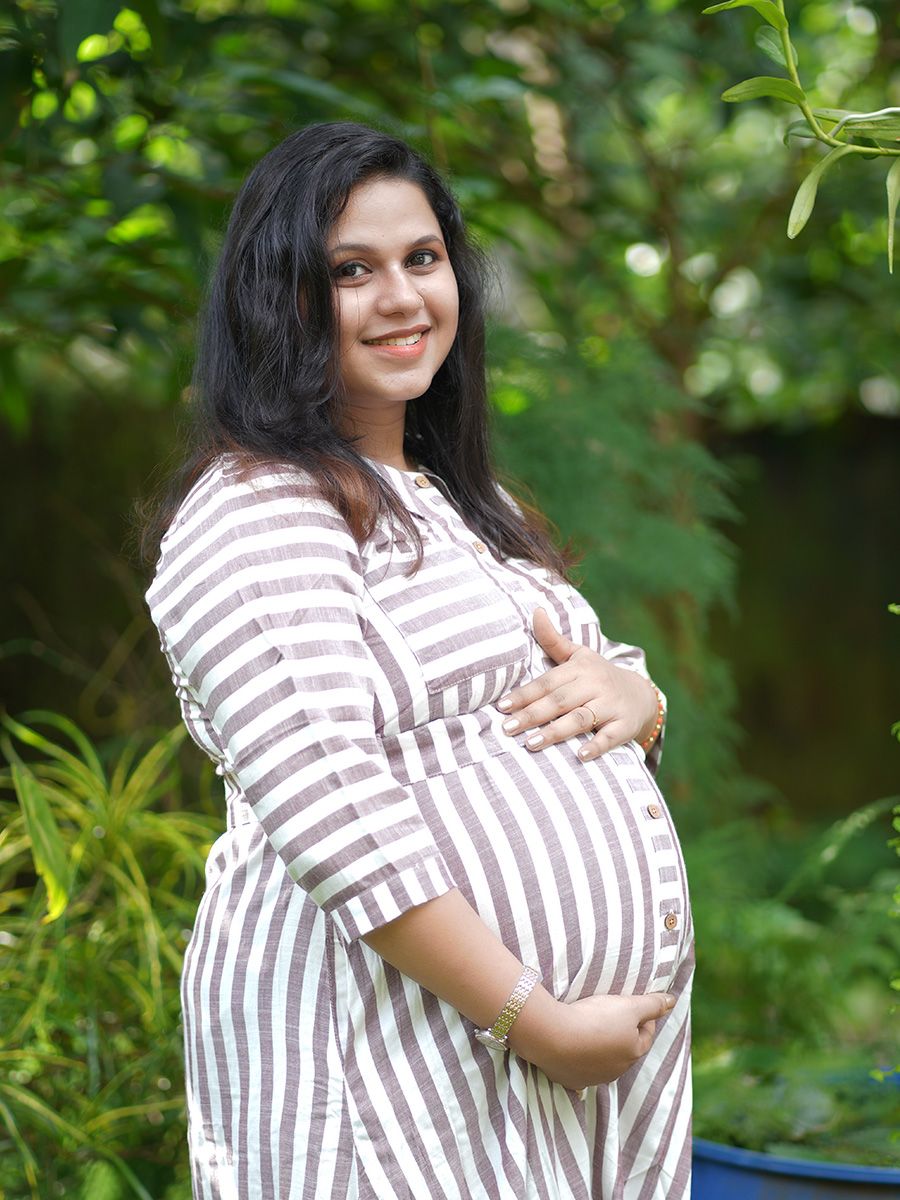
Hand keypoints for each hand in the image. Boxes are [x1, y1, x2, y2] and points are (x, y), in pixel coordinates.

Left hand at [497, 608, 657, 761]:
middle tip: (507, 728)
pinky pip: (610, 737)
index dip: (524, 694)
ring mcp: (611, 705)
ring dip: (555, 732)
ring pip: (580, 719)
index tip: (502, 706)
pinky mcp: (625, 725)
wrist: (640, 694)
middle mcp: (595, 684)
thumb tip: (535, 611)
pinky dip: (596, 746)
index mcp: (580, 668)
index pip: (547, 682)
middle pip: (560, 701)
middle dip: (532, 715)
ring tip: (531, 744)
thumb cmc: (597, 676)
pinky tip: (580, 756)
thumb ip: (553, 639)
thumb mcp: (578, 656)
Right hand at [509, 989, 675, 1091]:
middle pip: (625, 1049)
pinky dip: (579, 1059)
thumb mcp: (628, 1006)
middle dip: (622, 1033)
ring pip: (602, 1060)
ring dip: (600, 1046)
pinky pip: (579, 1069)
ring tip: (589, 1026)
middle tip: (611, 1013)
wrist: (554, 1037)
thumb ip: (652, 1004)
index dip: (644, 1017)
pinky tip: (572, 1048)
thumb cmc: (596, 1019)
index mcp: (633, 1053)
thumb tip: (672, 1001)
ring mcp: (592, 1078)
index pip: (646, 1034)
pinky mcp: (570, 1080)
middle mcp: (616, 1071)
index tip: (634, 1003)